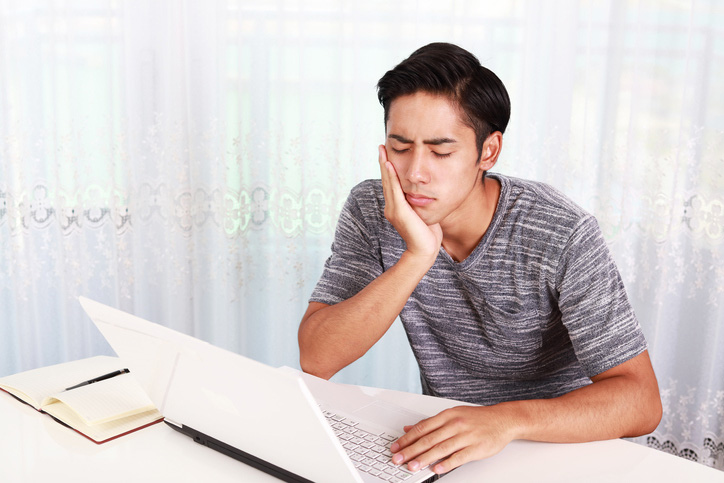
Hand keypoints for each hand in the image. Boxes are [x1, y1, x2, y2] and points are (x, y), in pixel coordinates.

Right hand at [378, 145, 441, 262]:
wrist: (424, 250)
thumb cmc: (427, 234)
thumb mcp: (423, 214)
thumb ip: (419, 203)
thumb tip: (424, 193)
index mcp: (396, 208)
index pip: (391, 185)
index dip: (388, 170)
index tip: (387, 155)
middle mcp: (391, 208)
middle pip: (386, 181)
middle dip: (384, 163)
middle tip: (381, 147)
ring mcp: (393, 210)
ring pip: (388, 183)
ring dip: (385, 165)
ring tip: (383, 151)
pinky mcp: (398, 212)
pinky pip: (394, 190)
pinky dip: (391, 176)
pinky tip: (390, 165)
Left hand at [389, 405, 515, 474]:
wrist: (503, 420)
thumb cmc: (477, 418)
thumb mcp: (452, 414)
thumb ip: (431, 423)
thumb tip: (409, 428)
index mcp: (447, 415)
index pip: (422, 428)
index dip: (407, 438)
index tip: (396, 447)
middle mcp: (455, 424)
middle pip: (429, 439)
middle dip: (411, 450)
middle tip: (398, 459)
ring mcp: (466, 436)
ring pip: (441, 448)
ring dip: (425, 458)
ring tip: (413, 466)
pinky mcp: (477, 447)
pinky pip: (460, 456)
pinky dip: (447, 463)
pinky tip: (438, 468)